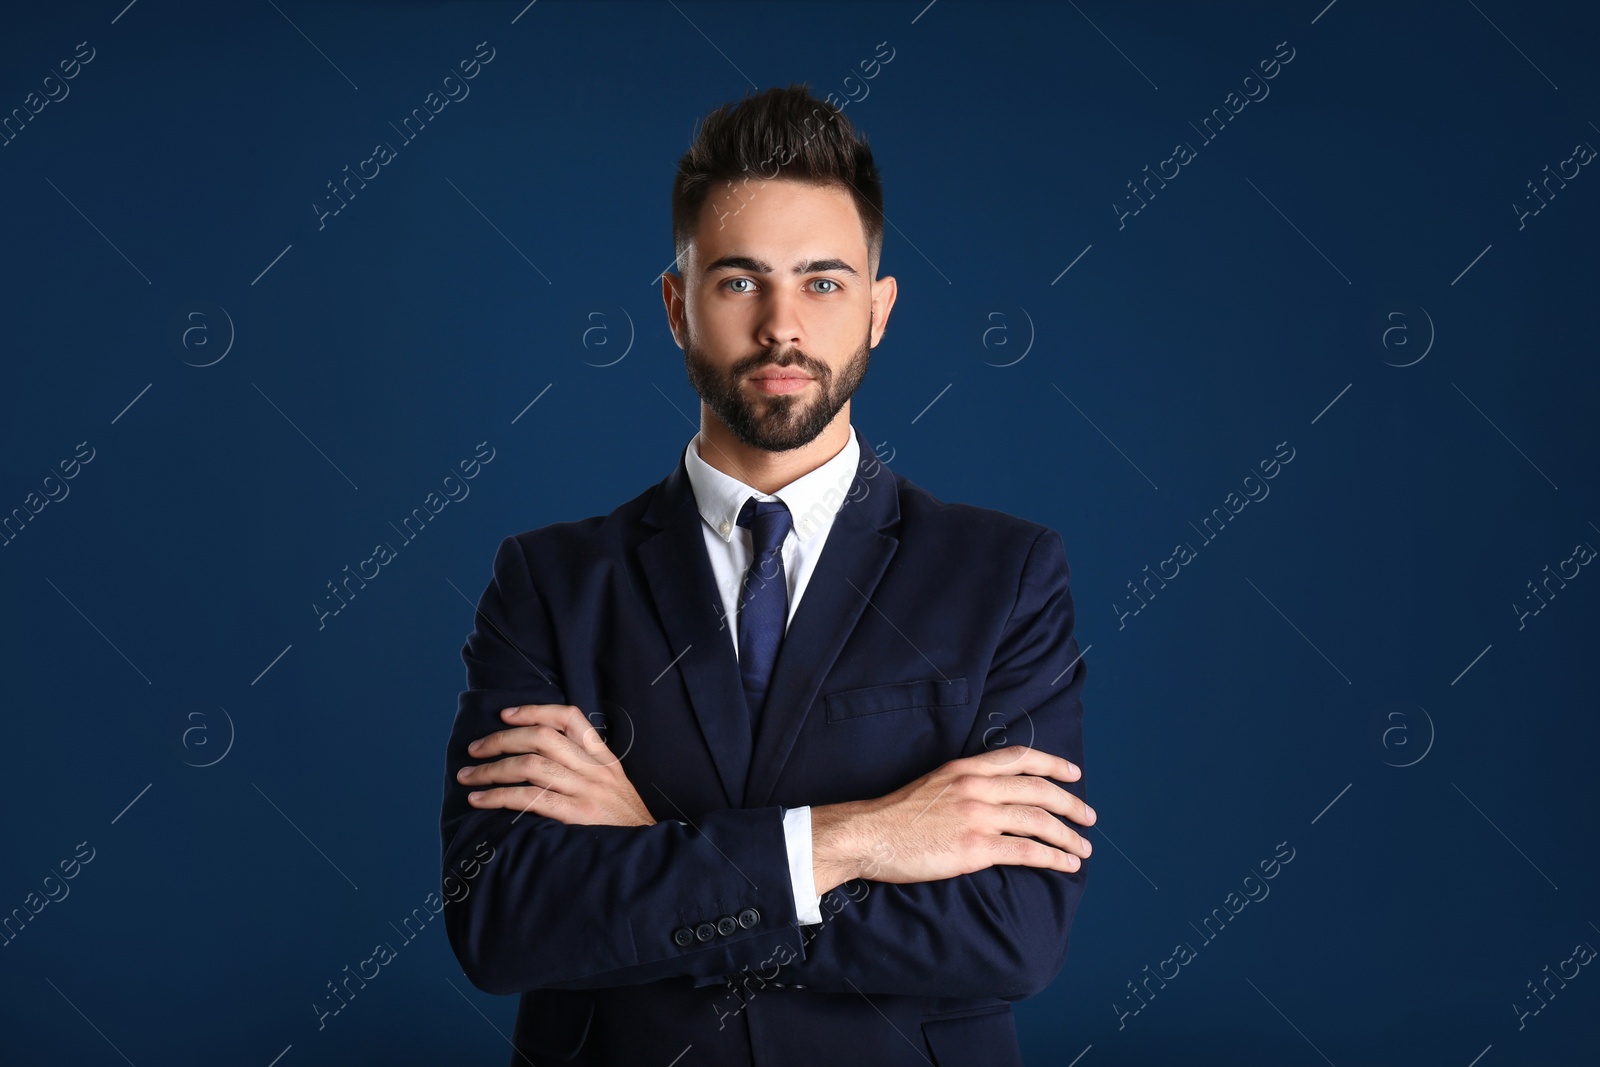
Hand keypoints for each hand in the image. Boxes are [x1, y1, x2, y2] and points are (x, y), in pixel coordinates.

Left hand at [458, 704, 654, 826]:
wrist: (650, 858)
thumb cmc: (625, 827)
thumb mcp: (615, 789)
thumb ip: (587, 772)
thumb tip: (541, 760)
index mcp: (604, 759)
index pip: (569, 718)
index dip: (534, 711)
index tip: (506, 715)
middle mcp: (596, 770)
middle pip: (541, 737)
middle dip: (501, 739)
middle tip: (475, 749)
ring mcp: (588, 792)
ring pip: (531, 765)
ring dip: (492, 769)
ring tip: (468, 776)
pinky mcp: (579, 816)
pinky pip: (531, 799)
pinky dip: (499, 796)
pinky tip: (480, 800)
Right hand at [810, 746, 1093, 893]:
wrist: (867, 835)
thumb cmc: (894, 816)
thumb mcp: (933, 784)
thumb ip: (963, 785)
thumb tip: (992, 796)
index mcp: (965, 768)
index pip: (1019, 757)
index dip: (1052, 763)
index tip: (1073, 774)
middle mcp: (976, 786)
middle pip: (1038, 790)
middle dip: (1070, 804)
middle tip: (1089, 817)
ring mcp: (977, 816)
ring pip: (1039, 821)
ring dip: (1068, 835)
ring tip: (1084, 848)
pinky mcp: (974, 848)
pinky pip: (1026, 851)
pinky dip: (1053, 857)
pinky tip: (1066, 864)